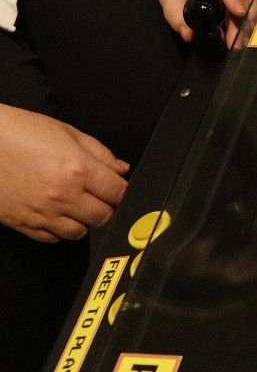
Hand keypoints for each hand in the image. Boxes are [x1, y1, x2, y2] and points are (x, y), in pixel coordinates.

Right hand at [0, 105, 128, 241]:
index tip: (120, 189)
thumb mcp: (67, 133)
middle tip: (100, 196)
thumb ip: (100, 153)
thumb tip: (121, 169)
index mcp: (78, 170)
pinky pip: (52, 238)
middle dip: (107, 207)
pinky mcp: (23, 223)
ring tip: (77, 205)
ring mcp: (42, 213)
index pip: (118, 193)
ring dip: (84, 221)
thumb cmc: (18, 132)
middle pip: (103, 217)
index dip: (123, 191)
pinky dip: (59, 230)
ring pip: (79, 232)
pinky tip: (57, 213)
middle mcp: (62, 195)